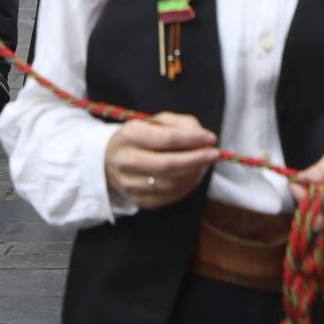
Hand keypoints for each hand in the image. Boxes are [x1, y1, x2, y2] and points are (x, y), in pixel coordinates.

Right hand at [104, 112, 218, 208]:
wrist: (109, 160)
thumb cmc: (138, 137)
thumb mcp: (153, 122)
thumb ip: (178, 124)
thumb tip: (202, 135)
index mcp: (130, 135)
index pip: (166, 139)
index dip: (191, 139)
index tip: (211, 138)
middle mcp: (128, 161)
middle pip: (168, 165)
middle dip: (196, 160)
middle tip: (214, 154)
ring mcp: (132, 185)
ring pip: (171, 184)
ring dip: (194, 175)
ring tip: (204, 165)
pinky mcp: (139, 201)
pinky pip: (169, 197)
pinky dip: (186, 187)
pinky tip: (193, 176)